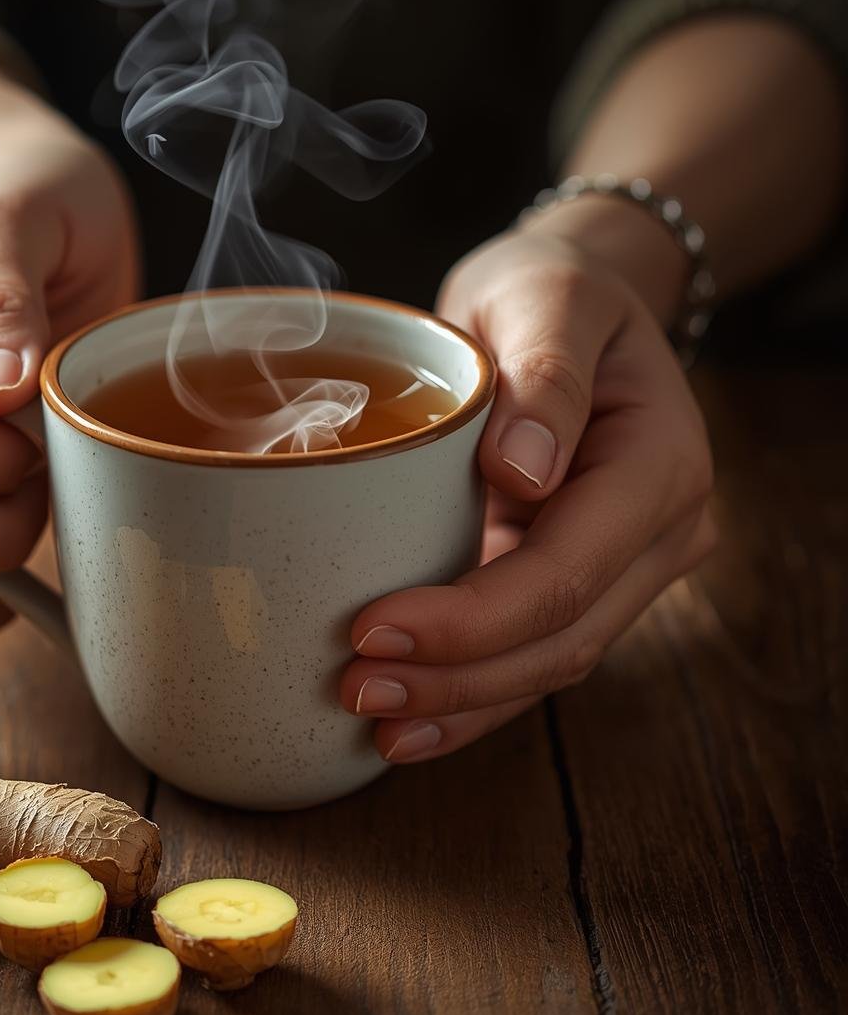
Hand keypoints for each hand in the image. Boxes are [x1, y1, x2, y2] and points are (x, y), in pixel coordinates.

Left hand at [340, 201, 715, 761]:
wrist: (569, 308)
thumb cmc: (553, 292)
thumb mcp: (547, 298)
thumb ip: (545, 375)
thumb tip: (523, 473)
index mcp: (660, 466)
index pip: (567, 571)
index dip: (473, 618)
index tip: (372, 630)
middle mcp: (657, 534)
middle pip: (560, 639)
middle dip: (456, 679)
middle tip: (355, 689)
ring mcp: (623, 566)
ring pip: (547, 665)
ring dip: (459, 702)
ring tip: (374, 722)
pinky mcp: (576, 578)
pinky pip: (530, 653)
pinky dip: (471, 690)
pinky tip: (412, 718)